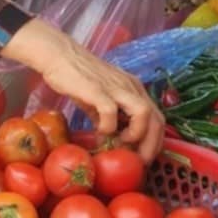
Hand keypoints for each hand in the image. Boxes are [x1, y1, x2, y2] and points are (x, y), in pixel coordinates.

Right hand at [2, 19, 164, 161]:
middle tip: (139, 161)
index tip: (144, 156)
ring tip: (120, 143)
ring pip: (143, 113)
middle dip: (151, 145)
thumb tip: (112, 139)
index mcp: (134, 88)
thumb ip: (110, 117)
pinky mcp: (97, 90)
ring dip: (135, 135)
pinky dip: (108, 127)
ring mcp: (115, 87)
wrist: (60, 56)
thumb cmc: (80, 77)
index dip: (155, 140)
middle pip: (156, 118)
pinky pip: (111, 112)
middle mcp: (130, 87)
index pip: (157, 117)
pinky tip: (99, 131)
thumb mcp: (101, 98)